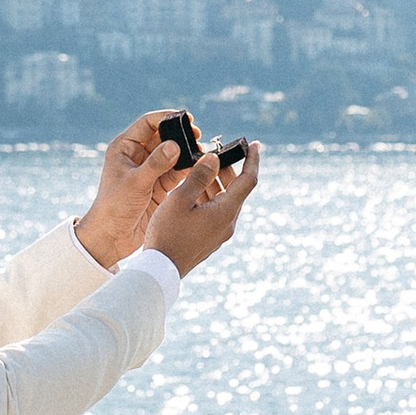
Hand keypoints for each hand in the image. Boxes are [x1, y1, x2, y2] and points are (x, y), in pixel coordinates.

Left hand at [74, 114, 184, 266]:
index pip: (147, 124)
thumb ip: (156, 164)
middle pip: (163, 137)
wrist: (111, 236)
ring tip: (202, 154)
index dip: (166, 118)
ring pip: (172, 155)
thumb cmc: (114, 207)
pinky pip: (176, 172)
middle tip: (198, 138)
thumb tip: (175, 145)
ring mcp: (150, 171)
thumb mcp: (135, 183)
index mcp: (125, 147)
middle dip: (181, 136)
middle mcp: (137, 156)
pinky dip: (187, 170)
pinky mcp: (159, 186)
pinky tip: (199, 169)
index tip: (186, 119)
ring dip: (186, 153)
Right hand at [146, 137, 259, 278]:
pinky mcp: (209, 239)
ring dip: (214, 183)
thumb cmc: (168, 233)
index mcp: (226, 211)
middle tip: (212, 154)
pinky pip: (215, 212)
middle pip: (235, 190)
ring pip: (224, 201)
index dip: (252, 160)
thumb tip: (214, 158)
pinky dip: (208, 197)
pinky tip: (190, 192)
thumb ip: (199, 176)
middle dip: (226, 170)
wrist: (161, 269)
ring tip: (196, 170)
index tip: (254, 144)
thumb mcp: (180, 199)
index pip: (248, 180)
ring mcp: (219, 233)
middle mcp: (228, 223)